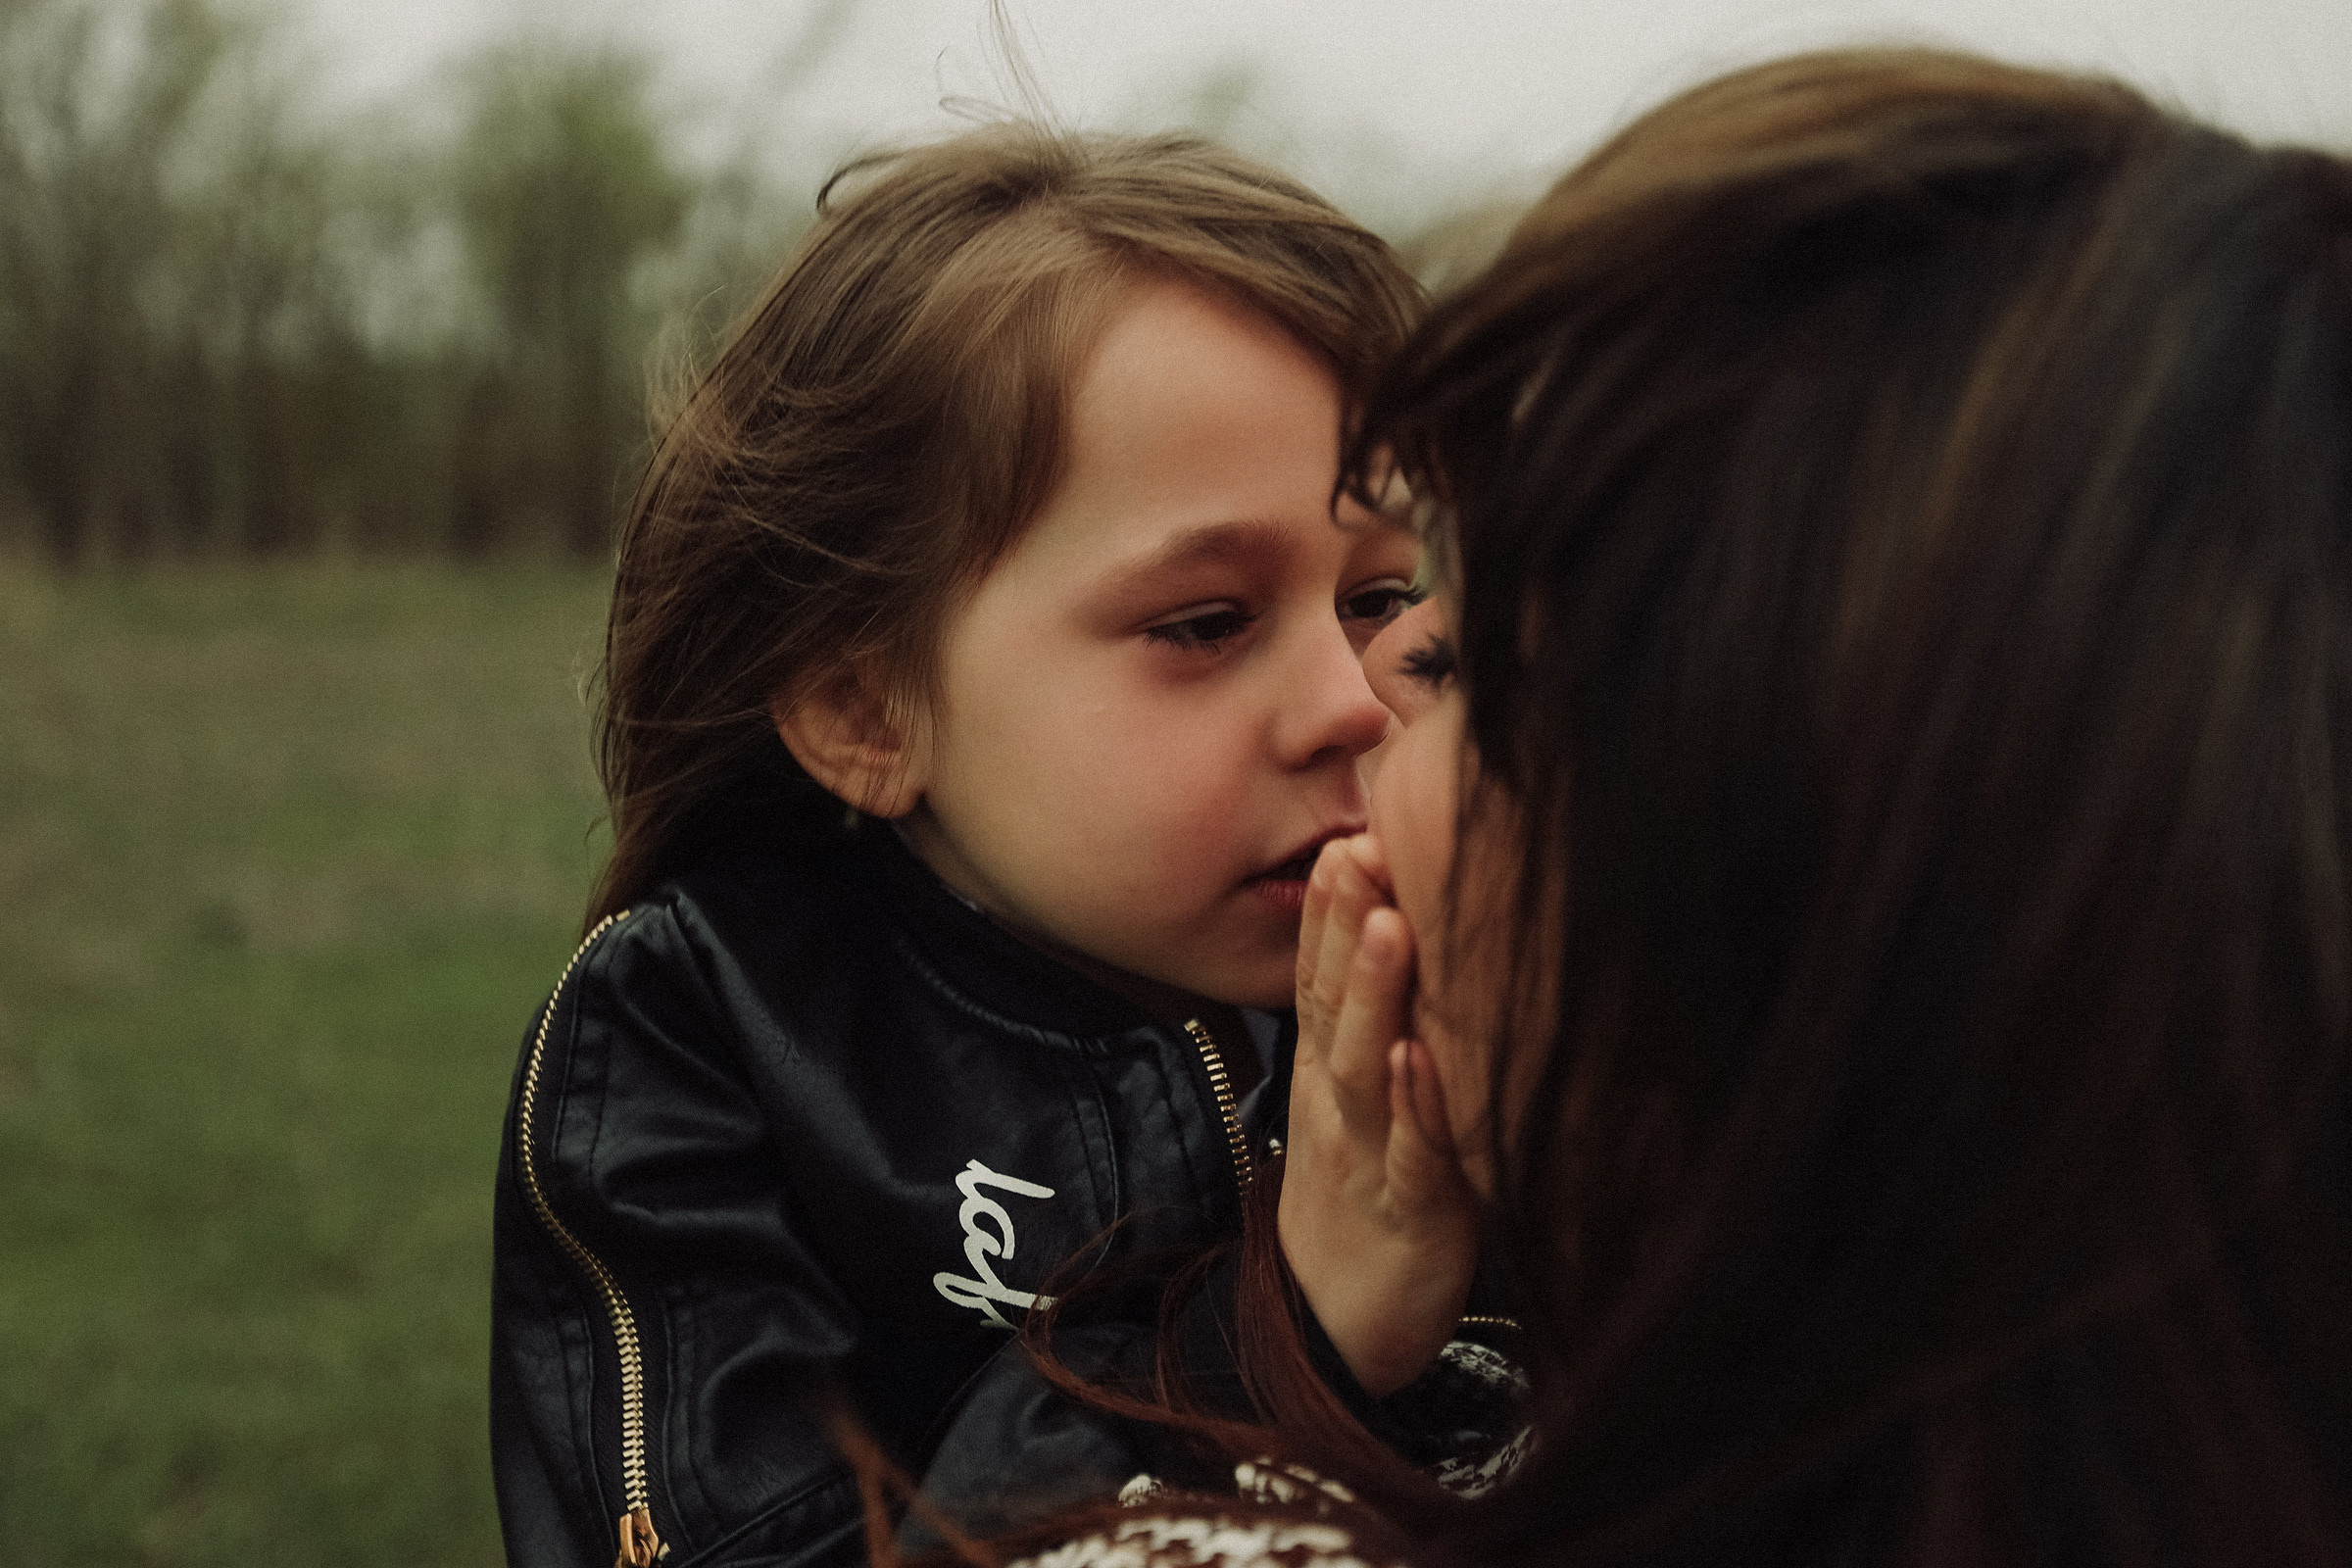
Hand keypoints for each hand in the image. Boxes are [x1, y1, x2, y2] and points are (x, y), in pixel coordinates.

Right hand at [1278, 835, 1481, 1396]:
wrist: (1340, 1324)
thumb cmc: (1367, 1196)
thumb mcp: (1361, 1104)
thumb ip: (1373, 1026)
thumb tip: (1404, 934)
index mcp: (1332, 1073)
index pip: (1320, 978)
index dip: (1328, 911)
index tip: (1345, 835)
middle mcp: (1340, 1103)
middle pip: (1334, 1003)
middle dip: (1346, 924)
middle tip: (1359, 848)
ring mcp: (1369, 1155)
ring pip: (1365, 1066)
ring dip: (1376, 995)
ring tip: (1393, 927)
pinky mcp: (1412, 1215)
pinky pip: (1412, 1156)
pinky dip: (1416, 1110)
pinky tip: (1422, 1063)